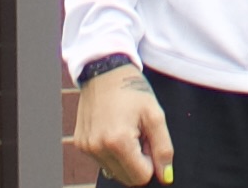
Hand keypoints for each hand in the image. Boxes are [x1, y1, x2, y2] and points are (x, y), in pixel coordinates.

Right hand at [73, 68, 173, 186]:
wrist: (105, 70)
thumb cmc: (132, 89)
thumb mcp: (155, 114)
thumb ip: (163, 148)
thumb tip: (166, 177)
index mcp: (117, 142)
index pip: (141, 177)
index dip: (151, 161)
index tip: (149, 139)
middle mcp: (97, 149)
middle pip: (127, 178)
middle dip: (138, 161)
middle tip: (140, 133)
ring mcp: (87, 148)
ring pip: (114, 171)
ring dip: (125, 156)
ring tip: (127, 129)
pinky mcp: (81, 145)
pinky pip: (102, 162)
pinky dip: (112, 151)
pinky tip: (115, 129)